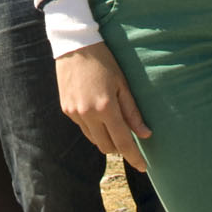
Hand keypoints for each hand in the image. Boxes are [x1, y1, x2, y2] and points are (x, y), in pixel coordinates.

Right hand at [55, 43, 150, 171]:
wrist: (75, 44)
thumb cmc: (103, 61)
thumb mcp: (122, 83)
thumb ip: (133, 112)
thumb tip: (146, 134)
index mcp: (106, 107)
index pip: (123, 142)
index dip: (134, 157)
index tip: (144, 167)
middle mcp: (88, 114)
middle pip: (107, 146)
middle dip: (119, 147)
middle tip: (128, 139)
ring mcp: (74, 113)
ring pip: (94, 139)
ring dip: (105, 137)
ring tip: (111, 122)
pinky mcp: (65, 109)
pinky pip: (83, 127)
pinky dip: (92, 126)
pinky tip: (96, 110)